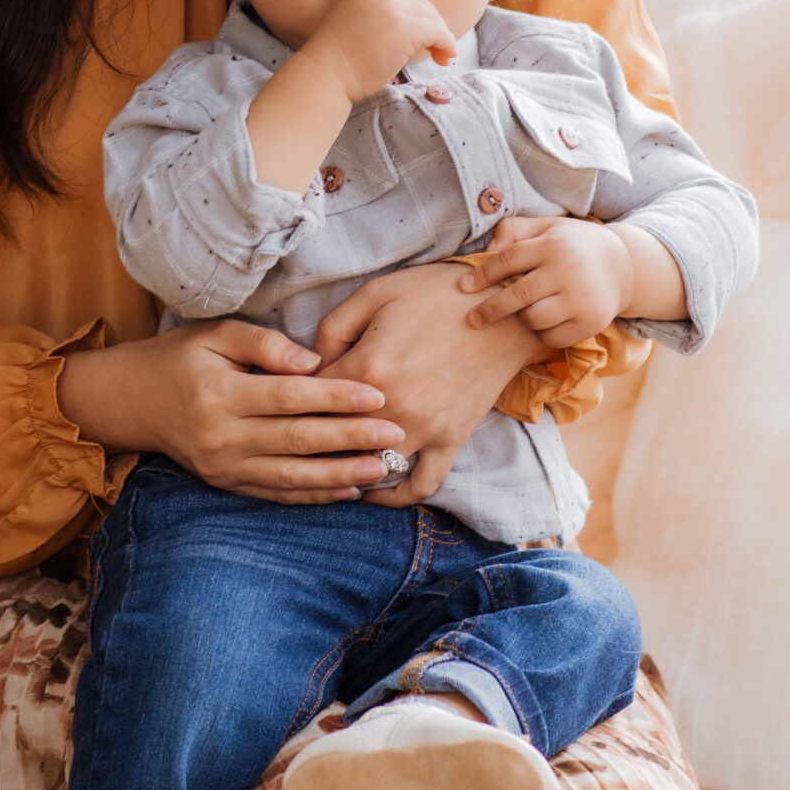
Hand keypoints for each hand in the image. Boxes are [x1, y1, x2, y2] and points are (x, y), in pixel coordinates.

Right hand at [56, 320, 405, 504]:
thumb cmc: (181, 358)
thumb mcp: (215, 334)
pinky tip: (348, 491)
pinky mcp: (226, 484)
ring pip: (292, 476)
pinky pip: (276, 495)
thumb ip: (264, 343)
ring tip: (382, 468)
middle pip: (297, 439)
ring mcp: (224, 466)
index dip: (335, 396)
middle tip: (395, 434)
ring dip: (341, 475)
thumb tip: (312, 362)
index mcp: (219, 392)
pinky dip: (314, 495)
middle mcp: (222, 435)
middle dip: (350, 438)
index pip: (288, 397)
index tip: (376, 395)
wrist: (133, 401)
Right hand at [302, 0, 456, 106]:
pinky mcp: (403, 26)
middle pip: (420, 3)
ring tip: (443, 56)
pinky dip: (446, 44)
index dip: (419, 15)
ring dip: (442, 37)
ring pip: (431, 17)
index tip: (425, 36)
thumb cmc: (338, 59)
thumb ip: (378, 11)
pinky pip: (437, 31)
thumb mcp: (354, 21)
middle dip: (433, 26)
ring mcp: (390, 6)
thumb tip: (418, 20)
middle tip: (440, 49)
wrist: (325, 75)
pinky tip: (446, 57)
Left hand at [311, 263, 538, 507]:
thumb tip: (309, 363)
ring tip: (326, 462)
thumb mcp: (376, 293)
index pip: (309, 399)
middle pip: (332, 440)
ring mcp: (424, 431)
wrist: (506, 311)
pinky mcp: (450, 441)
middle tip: (292, 436)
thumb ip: (332, 328)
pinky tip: (372, 489)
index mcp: (368, 369)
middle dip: (309, 438)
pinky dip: (394, 496)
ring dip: (345, 467)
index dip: (290, 398)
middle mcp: (392, 409)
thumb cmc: (437, 294)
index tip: (283, 398)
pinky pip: (420, 485)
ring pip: (369, 467)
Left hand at [460, 214, 630, 350]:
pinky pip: (552, 337)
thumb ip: (515, 230)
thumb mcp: (548, 226)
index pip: (509, 260)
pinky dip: (542, 332)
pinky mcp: (591, 322)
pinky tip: (546, 320)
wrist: (624, 265)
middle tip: (471, 319)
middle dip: (490, 310)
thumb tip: (488, 248)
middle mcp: (568, 272)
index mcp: (553, 245)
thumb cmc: (574, 245)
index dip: (482, 275)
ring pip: (534, 319)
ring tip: (527, 309)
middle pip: (518, 296)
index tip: (462, 286)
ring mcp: (581, 299)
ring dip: (523, 318)